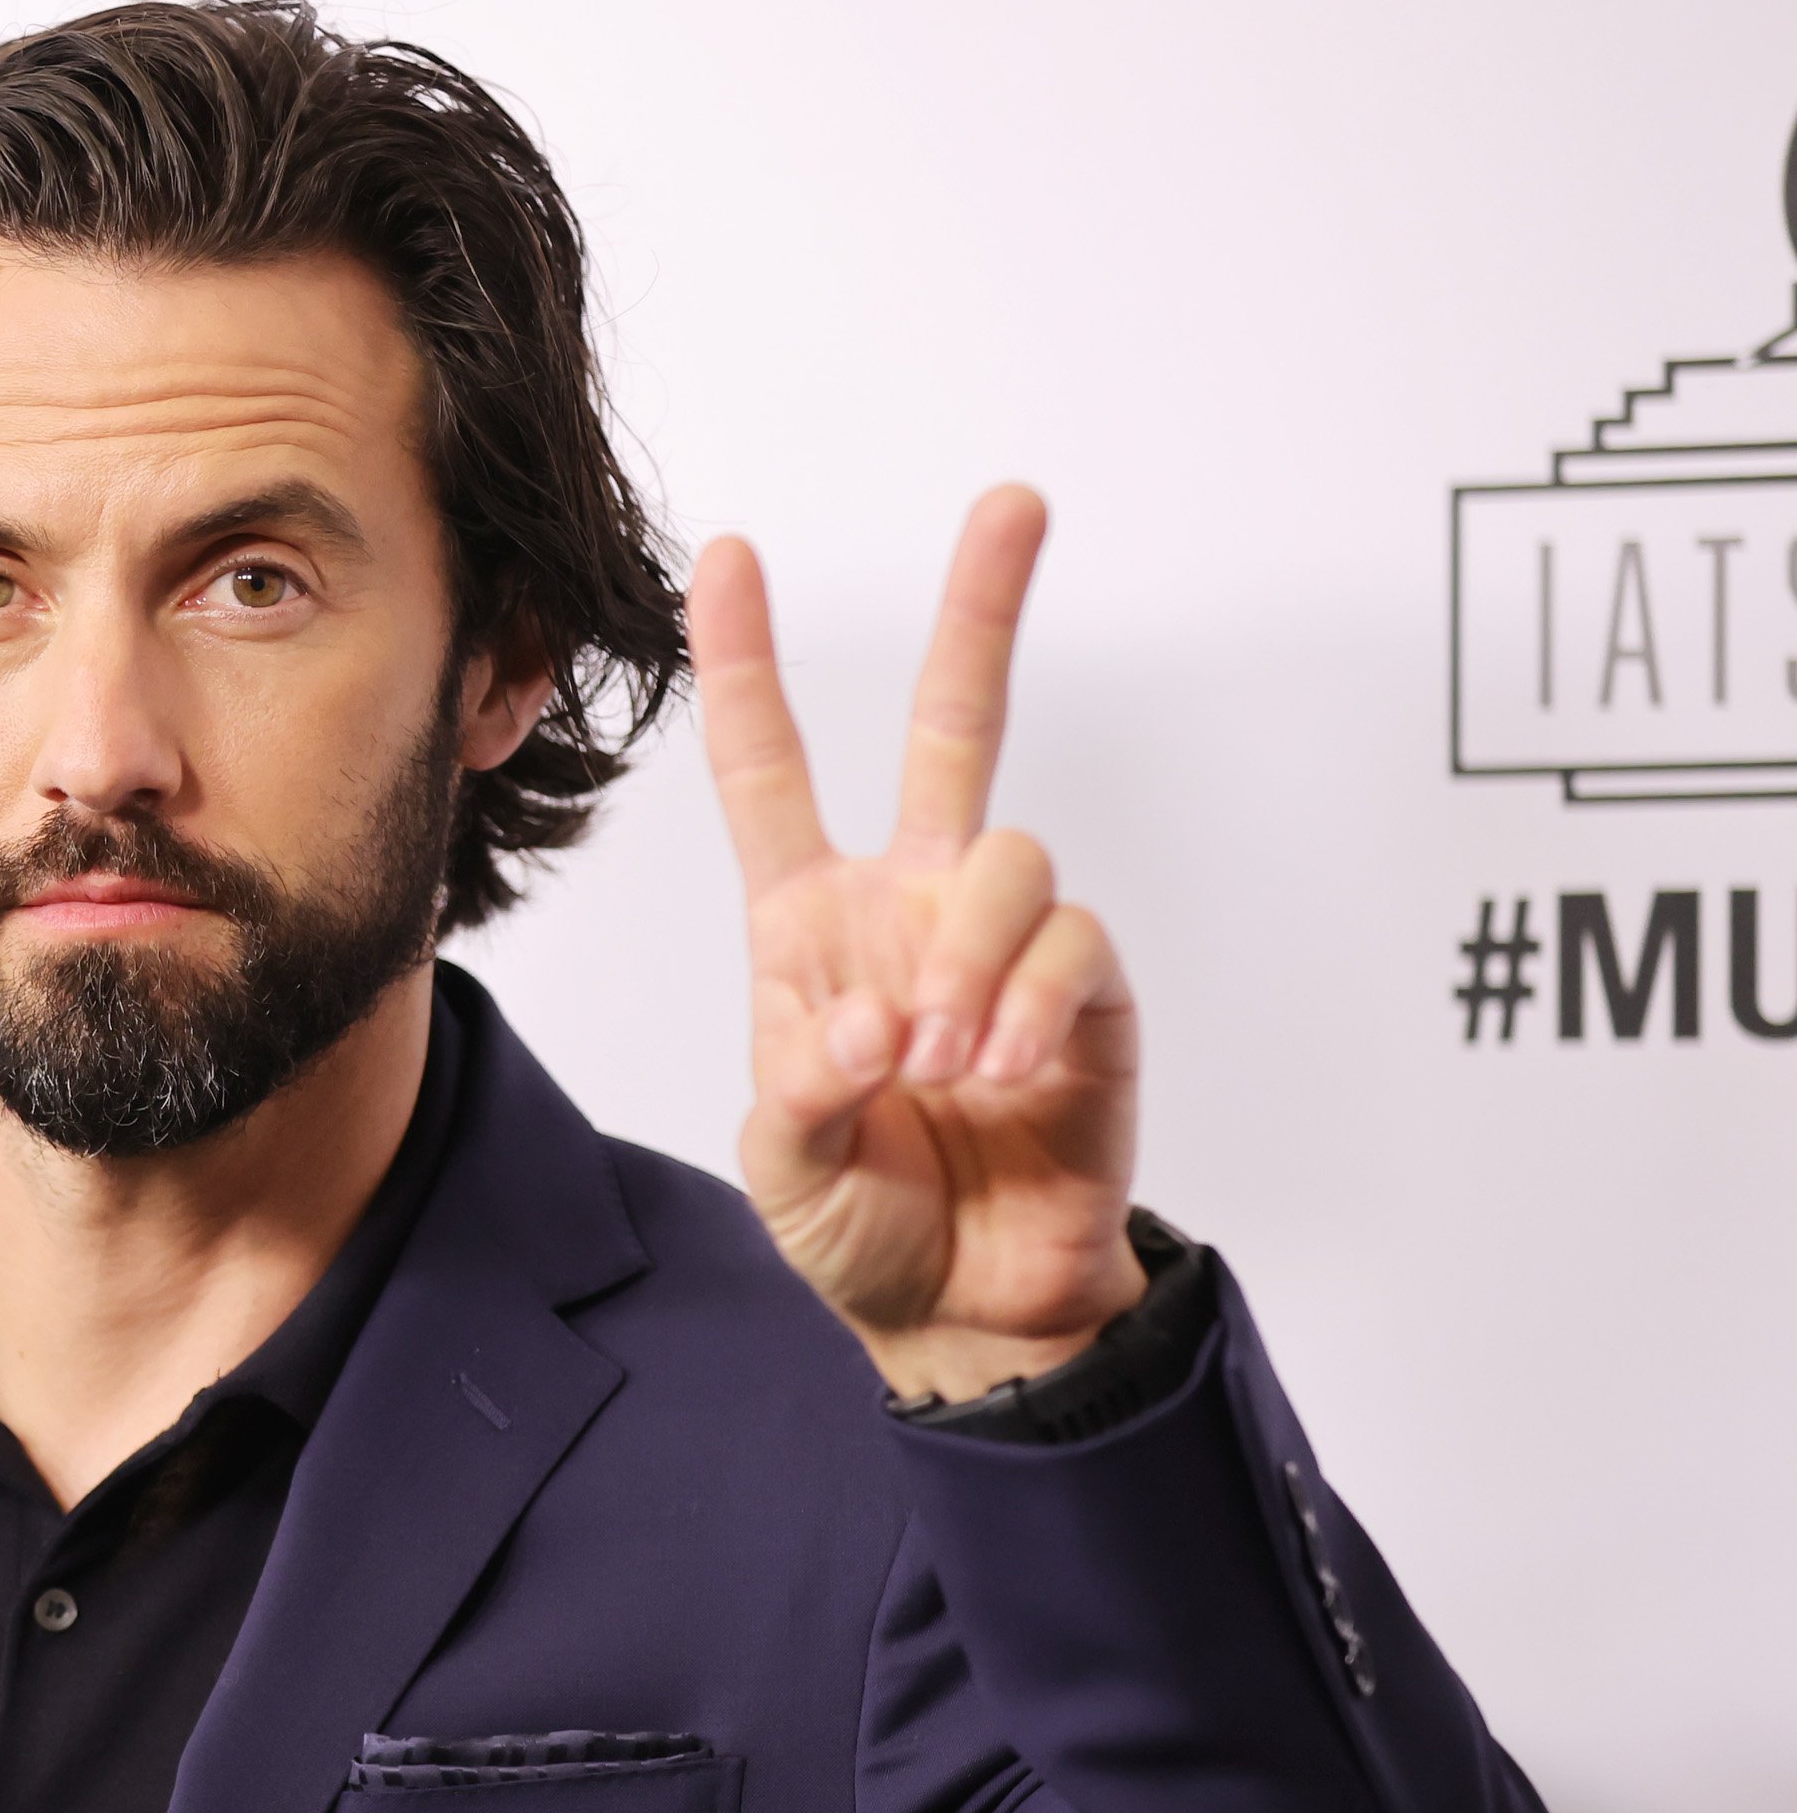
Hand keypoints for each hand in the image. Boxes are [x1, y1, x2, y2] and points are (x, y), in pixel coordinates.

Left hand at [691, 486, 1142, 1401]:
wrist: (962, 1308)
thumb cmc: (860, 1220)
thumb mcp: (781, 1160)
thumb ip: (800, 1084)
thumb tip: (869, 1023)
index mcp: (811, 924)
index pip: (771, 771)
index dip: (745, 666)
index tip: (724, 557)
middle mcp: (914, 905)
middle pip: (958, 727)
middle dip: (984, 611)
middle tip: (1014, 505)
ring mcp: (1006, 943)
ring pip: (1008, 854)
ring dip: (963, 959)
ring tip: (937, 1065)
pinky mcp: (1088, 996)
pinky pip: (1069, 947)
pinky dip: (1024, 1010)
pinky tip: (998, 1074)